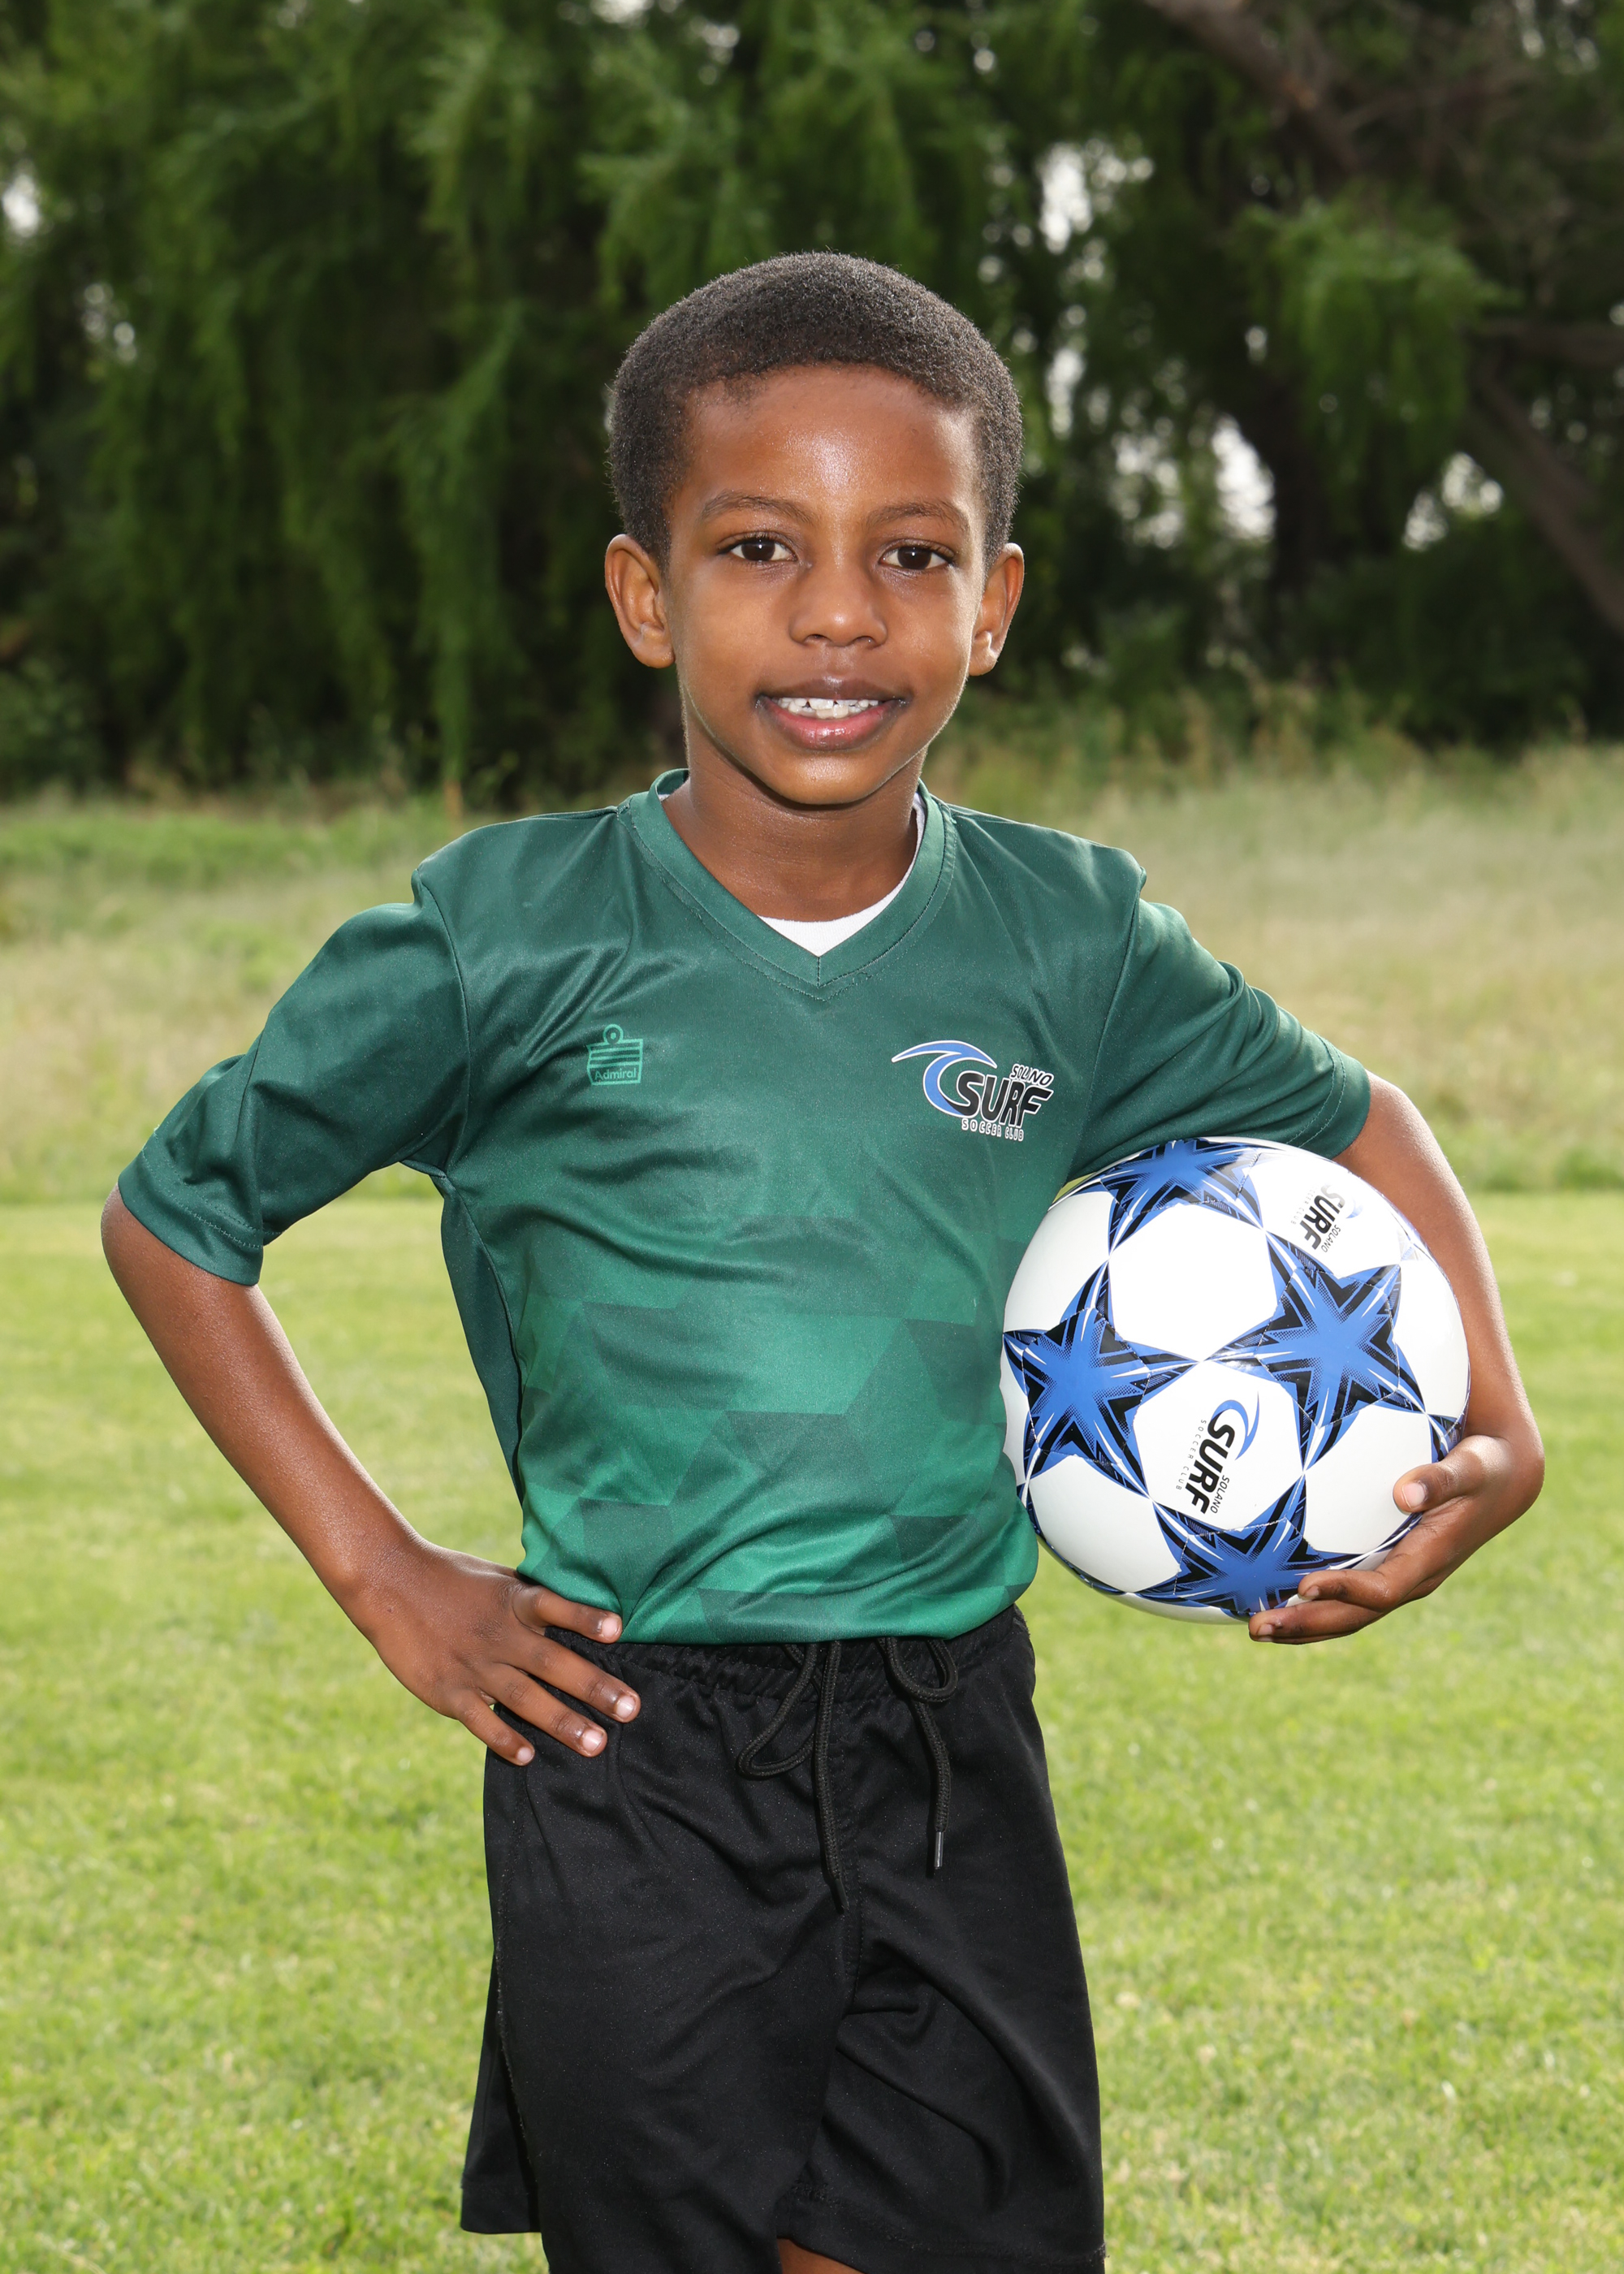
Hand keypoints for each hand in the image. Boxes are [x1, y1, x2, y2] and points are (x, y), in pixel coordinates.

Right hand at [348, 1539, 640, 1761]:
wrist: (389, 1583)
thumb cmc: (452, 1578)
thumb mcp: (498, 1579)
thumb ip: (533, 1600)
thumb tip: (580, 1611)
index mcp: (513, 1601)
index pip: (555, 1607)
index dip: (585, 1618)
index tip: (619, 1630)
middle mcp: (498, 1634)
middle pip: (552, 1662)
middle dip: (594, 1688)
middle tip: (631, 1710)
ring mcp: (472, 1664)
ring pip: (524, 1698)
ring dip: (562, 1722)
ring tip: (595, 1744)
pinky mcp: (446, 1689)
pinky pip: (480, 1719)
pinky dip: (504, 1738)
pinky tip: (528, 1756)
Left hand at [1248, 1426, 1542, 1643]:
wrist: (1502, 1481)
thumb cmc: (1484, 1468)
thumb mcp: (1471, 1467)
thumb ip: (1442, 1479)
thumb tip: (1407, 1492)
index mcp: (1429, 1562)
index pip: (1383, 1589)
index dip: (1345, 1591)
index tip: (1304, 1586)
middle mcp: (1411, 1579)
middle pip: (1355, 1615)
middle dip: (1307, 1625)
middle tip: (1258, 1628)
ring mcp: (1398, 1577)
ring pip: (1346, 1613)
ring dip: (1302, 1623)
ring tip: (1254, 1627)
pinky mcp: (1387, 1567)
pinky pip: (1345, 1595)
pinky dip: (1310, 1603)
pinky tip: (1270, 1597)